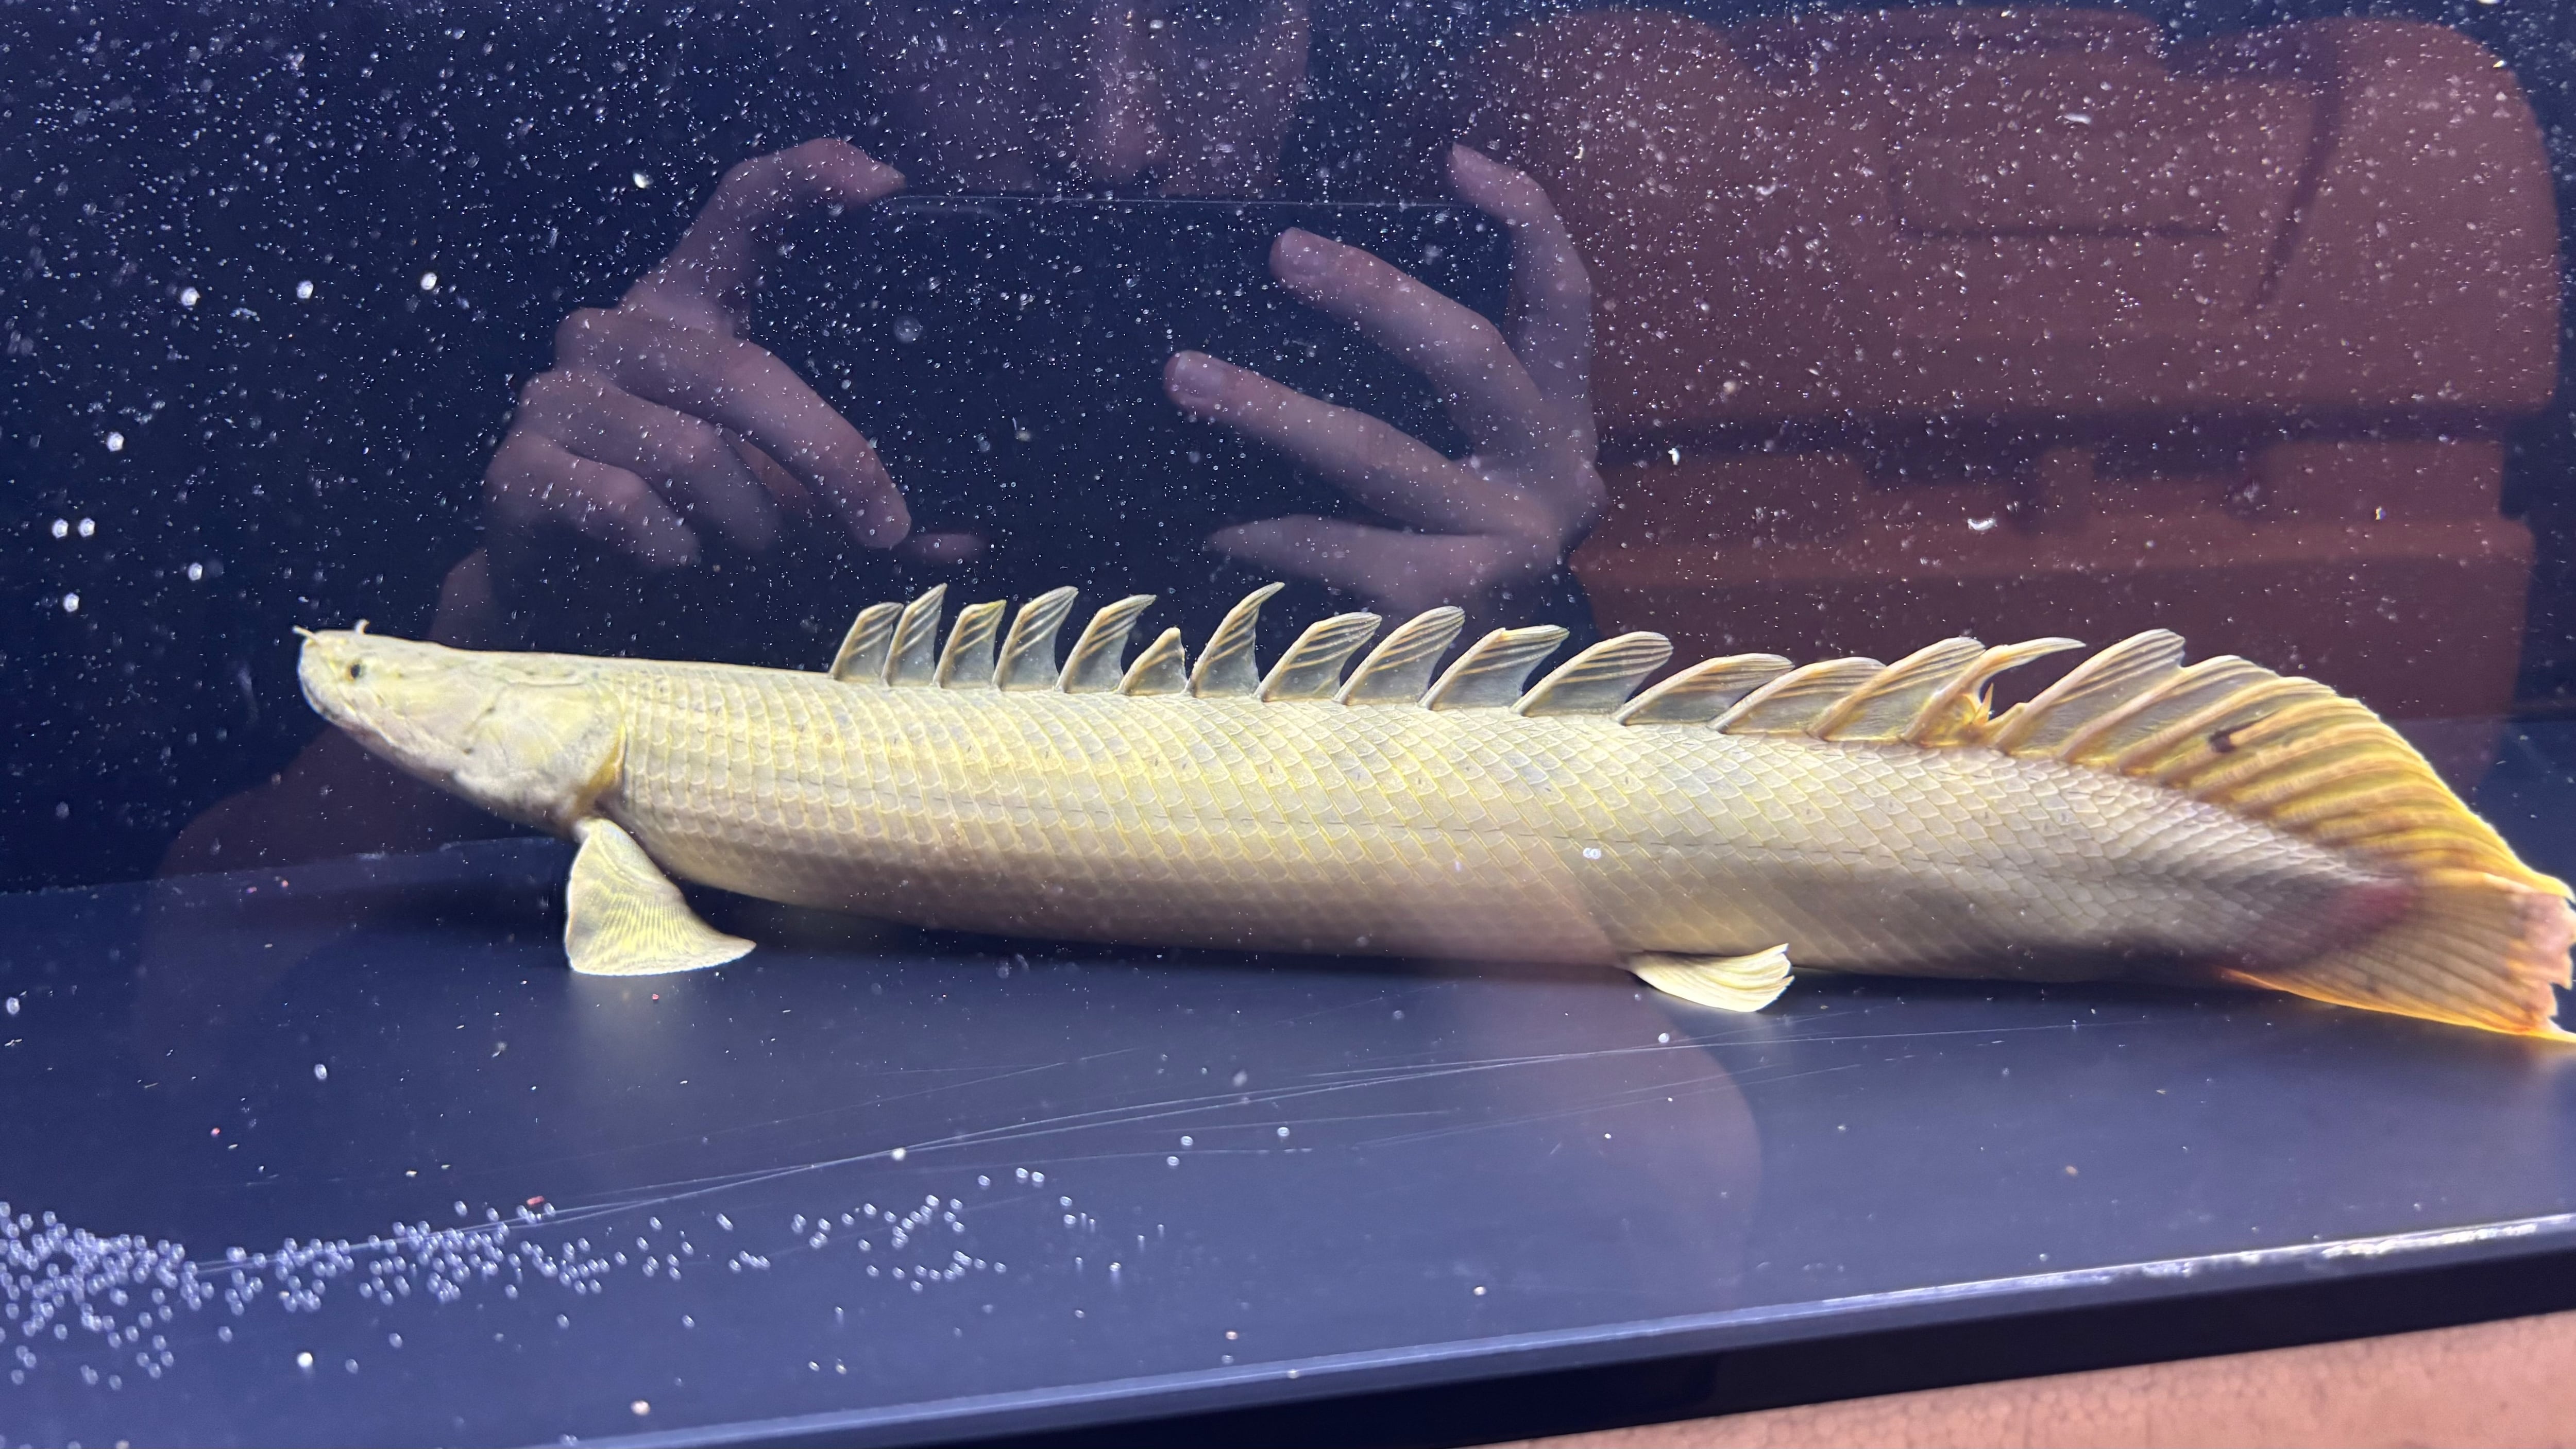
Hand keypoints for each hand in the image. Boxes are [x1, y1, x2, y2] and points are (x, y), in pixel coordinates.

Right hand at [483, 139, 917, 571]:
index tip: (882, 186)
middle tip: (881, 525)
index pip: (743, 210)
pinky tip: (679, 560)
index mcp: (688, 306)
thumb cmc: (702, 527)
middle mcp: (616, 333)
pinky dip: (676, 550)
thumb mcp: (792, 495)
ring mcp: (557, 396)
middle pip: (741, 374)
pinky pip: (624, 505)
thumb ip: (866, 500)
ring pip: (691, 456)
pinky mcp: (517, 470)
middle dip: (829, 459)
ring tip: (756, 551)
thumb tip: (965, 539)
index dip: (807, 181)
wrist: (580, 607)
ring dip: (751, 525)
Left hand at [1163, 144, 1601, 621]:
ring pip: (1380, 454)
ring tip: (1187, 378)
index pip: (1566, 303)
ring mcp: (1510, 545)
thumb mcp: (1466, 476)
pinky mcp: (1452, 607)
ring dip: (1273, 409)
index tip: (1459, 163)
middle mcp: (1555, 481)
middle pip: (1471, 355)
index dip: (1528, 222)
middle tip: (1284, 253)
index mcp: (1562, 430)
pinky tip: (1211, 524)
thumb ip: (1427, 404)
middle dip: (1373, 293)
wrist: (1485, 722)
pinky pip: (1337, 544)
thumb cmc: (1452, 569)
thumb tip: (1305, 306)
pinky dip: (1267, 528)